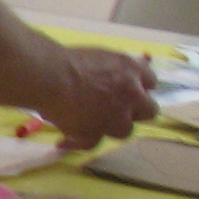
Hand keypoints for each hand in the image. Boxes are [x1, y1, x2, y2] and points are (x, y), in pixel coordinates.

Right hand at [36, 47, 159, 150]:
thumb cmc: (67, 59)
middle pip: (149, 110)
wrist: (48, 76)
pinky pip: (91, 143)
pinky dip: (77, 142)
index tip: (128, 89)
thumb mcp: (100, 55)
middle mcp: (131, 95)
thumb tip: (127, 71)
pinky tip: (64, 141)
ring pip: (125, 130)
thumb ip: (117, 67)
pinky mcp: (95, 133)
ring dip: (110, 127)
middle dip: (135, 110)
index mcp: (131, 70)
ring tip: (89, 124)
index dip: (139, 87)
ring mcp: (115, 117)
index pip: (150, 81)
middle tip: (117, 109)